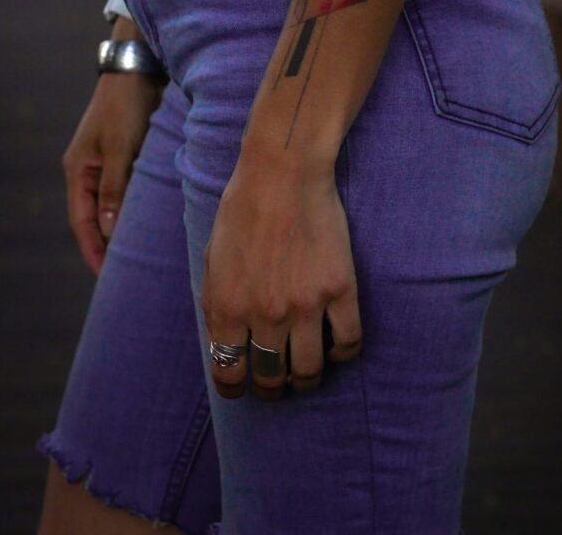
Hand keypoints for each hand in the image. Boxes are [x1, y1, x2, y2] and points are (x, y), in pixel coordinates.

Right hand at [61, 16, 165, 274]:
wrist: (139, 67)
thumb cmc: (127, 105)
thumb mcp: (121, 149)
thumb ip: (114, 189)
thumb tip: (108, 229)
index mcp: (79, 170)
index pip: (82, 221)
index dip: (92, 248)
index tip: (106, 275)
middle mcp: (89, 168)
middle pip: (95, 216)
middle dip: (107, 242)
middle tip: (126, 270)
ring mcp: (107, 161)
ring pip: (112, 203)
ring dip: (123, 224)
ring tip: (139, 251)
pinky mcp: (126, 152)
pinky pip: (127, 188)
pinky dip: (134, 205)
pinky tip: (150, 218)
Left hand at [201, 147, 361, 399]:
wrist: (283, 173)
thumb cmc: (243, 210)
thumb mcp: (213, 261)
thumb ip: (218, 305)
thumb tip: (227, 342)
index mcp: (227, 308)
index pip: (230, 373)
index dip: (237, 388)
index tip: (244, 388)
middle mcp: (265, 314)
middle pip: (272, 377)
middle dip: (273, 387)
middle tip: (279, 382)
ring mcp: (305, 305)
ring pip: (310, 370)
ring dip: (308, 379)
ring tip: (308, 372)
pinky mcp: (339, 289)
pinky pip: (348, 341)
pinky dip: (342, 353)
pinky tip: (336, 346)